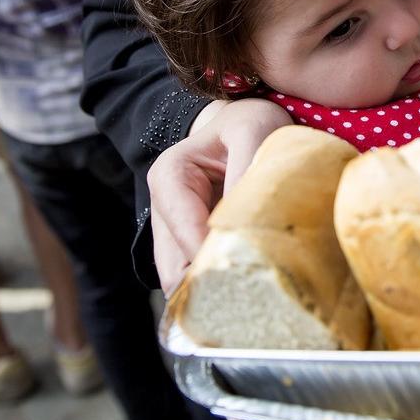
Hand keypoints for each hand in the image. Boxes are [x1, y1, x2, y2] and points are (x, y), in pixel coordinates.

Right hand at [147, 97, 292, 290]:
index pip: (186, 234)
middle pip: (175, 271)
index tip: (254, 272)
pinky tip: (249, 289)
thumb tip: (242, 218)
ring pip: (183, 282)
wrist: (246, 124)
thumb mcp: (252, 130)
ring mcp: (173, 232)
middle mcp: (163, 210)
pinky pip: (198, 279)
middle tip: (255, 295)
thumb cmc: (249, 123)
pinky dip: (220, 288)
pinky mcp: (190, 246)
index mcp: (169, 178)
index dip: (216, 258)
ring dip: (216, 293)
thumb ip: (247, 166)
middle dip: (212, 287)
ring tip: (255, 296)